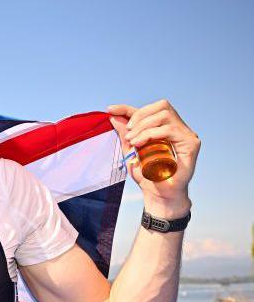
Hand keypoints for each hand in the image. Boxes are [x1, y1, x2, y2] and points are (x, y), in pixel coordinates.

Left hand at [107, 99, 198, 217]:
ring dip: (144, 126)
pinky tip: (141, 144)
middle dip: (139, 116)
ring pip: (164, 115)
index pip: (148, 110)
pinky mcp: (191, 143)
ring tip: (133, 141)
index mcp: (164, 128)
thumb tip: (114, 116)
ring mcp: (186, 134)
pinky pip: (170, 129)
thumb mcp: (130, 152)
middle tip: (128, 134)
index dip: (128, 108)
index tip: (110, 109)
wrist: (159, 194)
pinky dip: (152, 134)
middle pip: (161, 106)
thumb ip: (125, 134)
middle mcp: (178, 128)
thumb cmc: (147, 175)